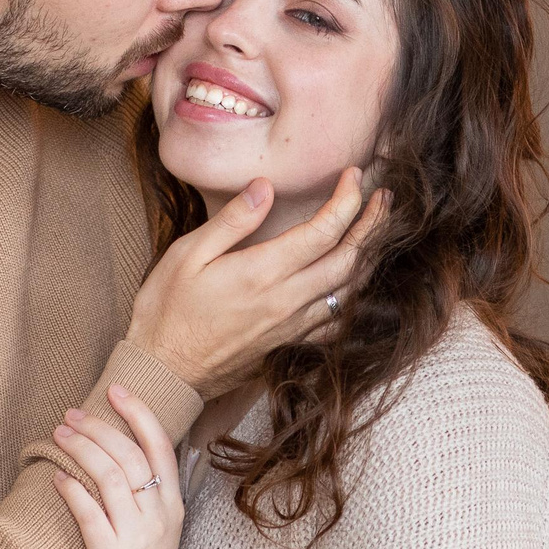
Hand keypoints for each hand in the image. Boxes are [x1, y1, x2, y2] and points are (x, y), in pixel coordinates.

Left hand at [54, 384, 185, 548]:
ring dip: (81, 449)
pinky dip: (73, 490)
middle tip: (71, 414)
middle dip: (99, 428)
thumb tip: (127, 449)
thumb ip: (149, 493)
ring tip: (59, 434)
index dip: (139, 413)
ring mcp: (137, 536)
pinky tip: (57, 477)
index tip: (116, 389)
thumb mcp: (159, 530)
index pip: (161, 446)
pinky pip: (90, 513)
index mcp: (173, 505)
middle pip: (129, 455)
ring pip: (109, 476)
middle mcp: (159, 516)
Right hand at [128, 170, 390, 395]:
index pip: (323, 231)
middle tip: (384, 195)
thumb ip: (231, 221)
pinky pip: (337, 322)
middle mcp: (286, 300)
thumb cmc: (167, 311)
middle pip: (349, 258)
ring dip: (370, 257)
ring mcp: (292, 326)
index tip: (354, 174)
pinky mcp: (290, 343)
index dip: (347, 200)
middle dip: (372, 223)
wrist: (163, 373)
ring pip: (349, 290)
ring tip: (379, 229)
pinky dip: (355, 298)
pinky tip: (359, 284)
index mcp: (262, 272)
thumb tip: (265, 187)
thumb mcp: (187, 255)